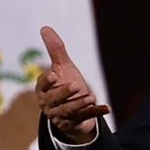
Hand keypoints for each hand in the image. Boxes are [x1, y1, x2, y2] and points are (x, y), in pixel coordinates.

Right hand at [35, 25, 109, 143]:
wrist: (73, 108)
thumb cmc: (64, 84)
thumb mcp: (62, 67)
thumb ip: (55, 50)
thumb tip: (45, 27)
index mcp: (43, 90)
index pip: (42, 85)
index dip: (47, 81)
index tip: (54, 75)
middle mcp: (49, 104)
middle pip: (54, 100)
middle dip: (64, 93)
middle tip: (76, 85)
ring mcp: (62, 115)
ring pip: (69, 111)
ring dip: (80, 104)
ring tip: (91, 96)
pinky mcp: (75, 122)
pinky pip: (86, 117)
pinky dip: (96, 112)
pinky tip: (107, 108)